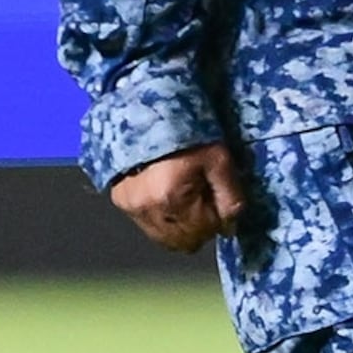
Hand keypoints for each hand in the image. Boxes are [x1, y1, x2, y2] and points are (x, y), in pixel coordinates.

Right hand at [108, 142, 247, 252]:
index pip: (208, 230)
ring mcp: (132, 207)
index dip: (218, 216)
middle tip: (201, 198)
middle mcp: (148, 209)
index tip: (216, 196)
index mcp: (173, 198)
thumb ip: (231, 196)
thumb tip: (230, 227)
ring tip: (184, 197)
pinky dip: (163, 220)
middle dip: (200, 225)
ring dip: (181, 226)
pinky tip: (168, 197)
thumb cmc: (185, 132)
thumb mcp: (219, 159)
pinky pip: (149, 227)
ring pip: (166, 240)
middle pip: (187, 242)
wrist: (147, 110)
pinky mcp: (121, 202)